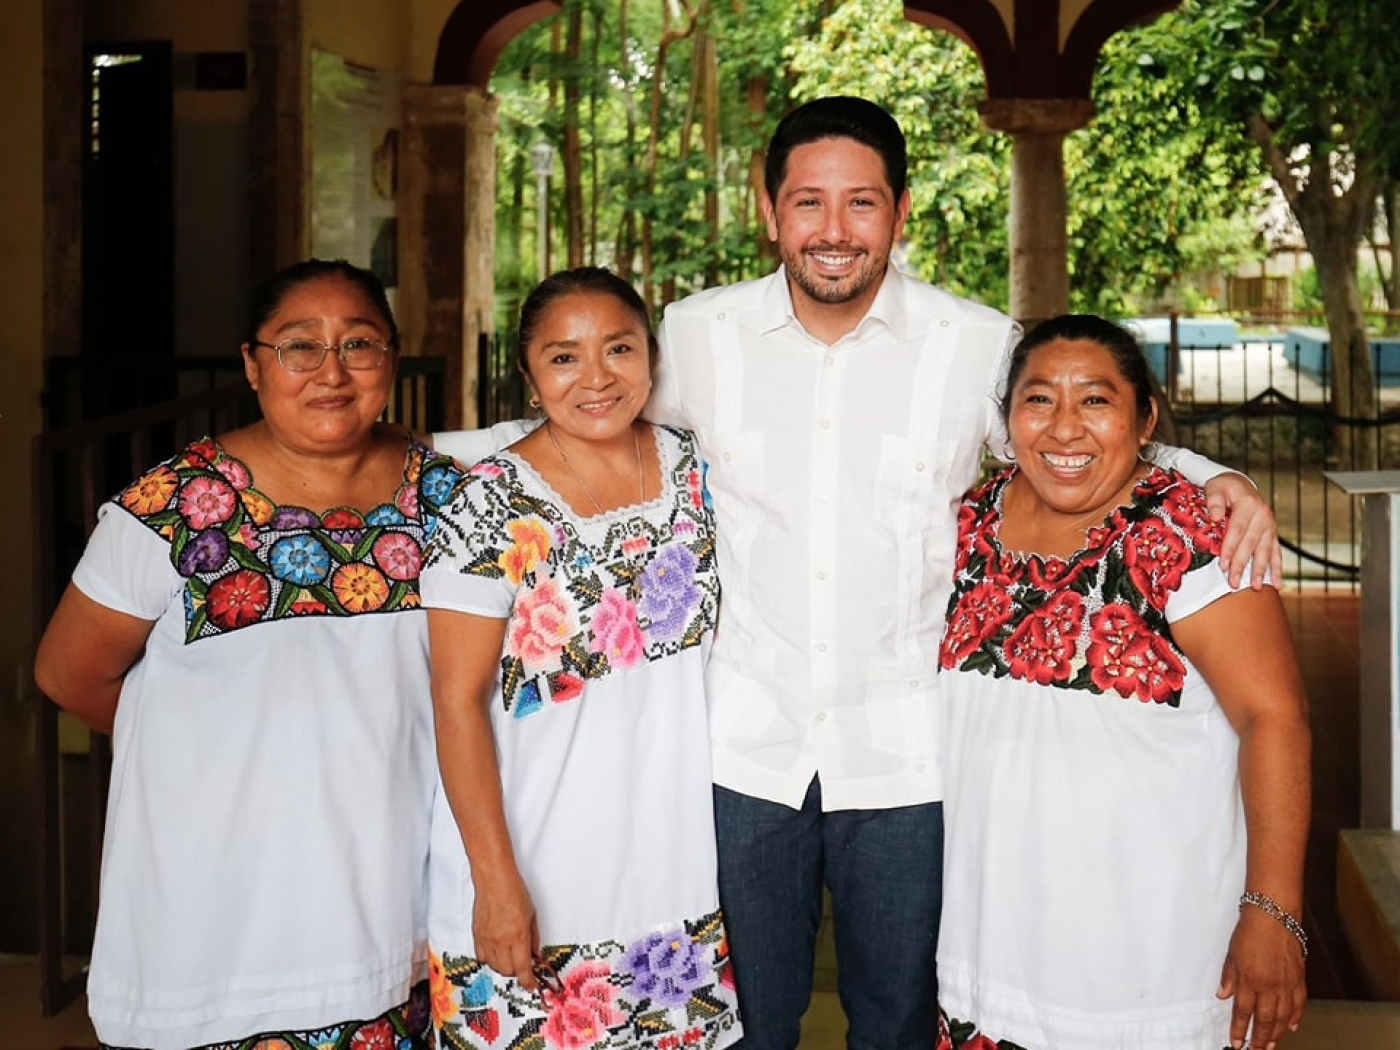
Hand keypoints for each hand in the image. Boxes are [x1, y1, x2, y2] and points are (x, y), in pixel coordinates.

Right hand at [472, 871, 541, 988]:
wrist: (494, 880)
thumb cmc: (514, 892)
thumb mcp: (532, 916)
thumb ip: (533, 939)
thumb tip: (534, 955)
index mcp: (517, 936)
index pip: (522, 969)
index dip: (528, 981)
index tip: (531, 984)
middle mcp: (501, 941)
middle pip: (508, 971)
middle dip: (517, 971)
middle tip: (523, 963)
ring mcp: (487, 939)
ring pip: (494, 966)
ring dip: (504, 965)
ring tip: (510, 954)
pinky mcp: (477, 936)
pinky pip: (482, 957)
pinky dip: (490, 959)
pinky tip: (496, 950)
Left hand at [1205, 473, 1281, 589]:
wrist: (1239, 483)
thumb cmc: (1224, 487)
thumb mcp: (1215, 487)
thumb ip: (1214, 501)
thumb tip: (1215, 517)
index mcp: (1248, 505)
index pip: (1237, 531)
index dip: (1230, 549)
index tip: (1224, 565)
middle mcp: (1263, 515)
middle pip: (1251, 544)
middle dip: (1242, 565)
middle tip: (1234, 582)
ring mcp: (1270, 525)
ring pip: (1265, 551)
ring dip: (1261, 570)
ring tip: (1257, 587)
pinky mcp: (1272, 532)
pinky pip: (1276, 552)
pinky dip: (1276, 568)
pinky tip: (1277, 583)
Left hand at [1216, 907, 1306, 1049]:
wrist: (1274, 915)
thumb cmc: (1250, 932)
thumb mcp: (1231, 954)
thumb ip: (1228, 977)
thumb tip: (1222, 995)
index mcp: (1249, 980)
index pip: (1243, 1012)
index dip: (1239, 1030)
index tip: (1236, 1042)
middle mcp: (1269, 986)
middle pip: (1265, 1020)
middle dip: (1260, 1039)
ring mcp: (1287, 984)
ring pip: (1284, 1017)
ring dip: (1277, 1034)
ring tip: (1271, 1045)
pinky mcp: (1299, 979)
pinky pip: (1299, 1004)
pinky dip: (1296, 1017)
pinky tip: (1292, 1026)